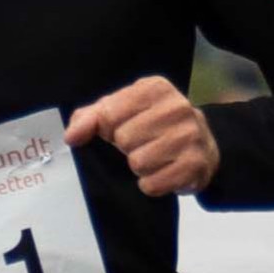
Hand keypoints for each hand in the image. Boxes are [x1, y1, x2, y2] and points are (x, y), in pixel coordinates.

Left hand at [69, 74, 225, 199]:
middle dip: (127, 149)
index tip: (122, 130)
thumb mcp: (121, 112)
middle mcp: (177, 107)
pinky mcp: (196, 164)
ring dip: (140, 168)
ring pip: (139, 163)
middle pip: (124, 139)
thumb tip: (72, 136)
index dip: (108, 130)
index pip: (109, 114)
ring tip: (153, 158)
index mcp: (155, 88)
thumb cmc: (152, 126)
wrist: (202, 146)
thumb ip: (90, 118)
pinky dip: (152, 184)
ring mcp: (190, 135)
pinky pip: (153, 184)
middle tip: (141, 145)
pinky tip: (162, 173)